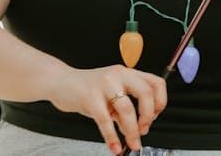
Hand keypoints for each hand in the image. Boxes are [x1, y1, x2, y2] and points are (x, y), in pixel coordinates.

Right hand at [49, 64, 167, 153]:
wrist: (60, 82)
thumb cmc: (87, 88)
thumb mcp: (110, 95)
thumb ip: (124, 111)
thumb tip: (136, 130)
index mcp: (127, 73)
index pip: (156, 83)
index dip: (160, 102)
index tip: (153, 117)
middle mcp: (118, 75)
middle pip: (146, 93)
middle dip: (148, 116)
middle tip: (143, 130)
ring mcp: (104, 84)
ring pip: (127, 108)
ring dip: (132, 130)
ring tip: (132, 143)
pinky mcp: (90, 97)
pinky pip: (105, 121)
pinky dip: (112, 137)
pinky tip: (114, 146)